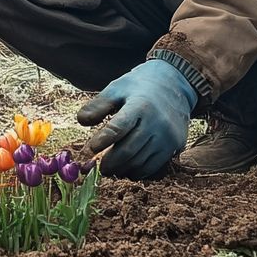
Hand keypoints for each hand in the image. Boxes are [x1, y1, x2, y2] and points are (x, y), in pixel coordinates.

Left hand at [76, 60, 196, 178]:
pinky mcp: (175, 145)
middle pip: (129, 150)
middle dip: (111, 162)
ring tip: (111, 169)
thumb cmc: (139, 87)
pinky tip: (128, 168)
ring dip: (123, 169)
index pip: (119, 127)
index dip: (103, 140)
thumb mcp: (117, 88)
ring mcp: (168, 136)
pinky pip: (154, 166)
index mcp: (140, 105)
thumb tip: (81, 121)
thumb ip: (98, 105)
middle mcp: (157, 122)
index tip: (90, 149)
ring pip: (141, 162)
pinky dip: (138, 172)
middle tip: (99, 167)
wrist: (174, 84)